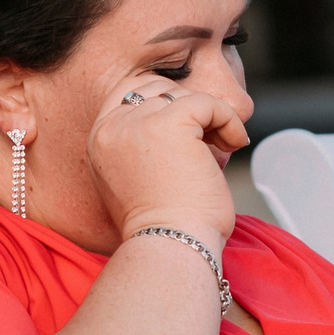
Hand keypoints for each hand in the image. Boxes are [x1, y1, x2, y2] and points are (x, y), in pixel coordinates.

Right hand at [88, 83, 245, 249]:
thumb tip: (181, 121)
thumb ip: (141, 145)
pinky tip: (234, 145)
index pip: (127, 92)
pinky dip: (229, 120)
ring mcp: (139, 122)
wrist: (170, 246)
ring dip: (211, 116)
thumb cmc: (162, 227)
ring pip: (185, 95)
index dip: (162, 101)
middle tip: (209, 138)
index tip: (189, 128)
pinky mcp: (171, 123)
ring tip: (223, 145)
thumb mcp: (134, 179)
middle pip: (156, 88)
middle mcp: (113, 126)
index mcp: (99, 139)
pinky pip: (209, 104)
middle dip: (187, 108)